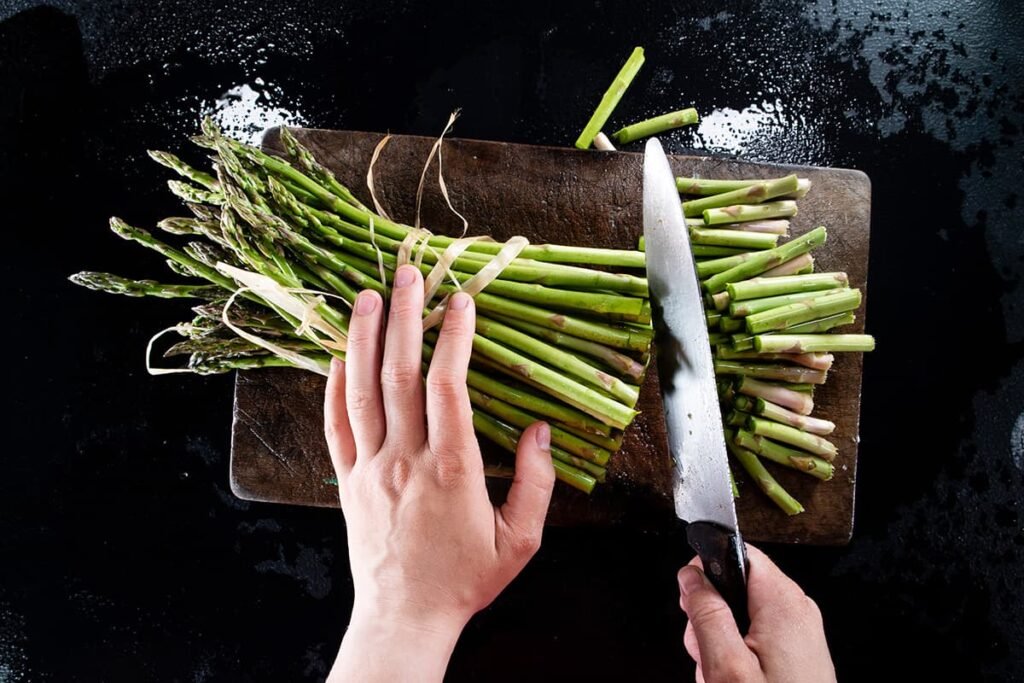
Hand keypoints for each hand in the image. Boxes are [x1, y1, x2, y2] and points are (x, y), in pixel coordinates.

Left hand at [324, 265, 555, 681]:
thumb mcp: (520, 539)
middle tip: (406, 275)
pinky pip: (335, 426)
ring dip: (360, 339)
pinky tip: (336, 356)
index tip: (459, 302)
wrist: (405, 617)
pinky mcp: (348, 481)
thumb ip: (537, 483)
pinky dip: (332, 387)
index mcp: (451, 469)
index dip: (453, 339)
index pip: (449, 387)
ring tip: (364, 296)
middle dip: (403, 318)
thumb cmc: (465, 579)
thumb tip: (541, 431)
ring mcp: (369, 468)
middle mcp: (404, 460)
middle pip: (399, 375)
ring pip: (360, 391)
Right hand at [677, 544, 835, 682]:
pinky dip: (737, 659)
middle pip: (736, 587)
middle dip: (710, 619)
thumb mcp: (725, 666)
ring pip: (741, 618)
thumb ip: (706, 613)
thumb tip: (691, 575)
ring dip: (720, 646)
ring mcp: (800, 635)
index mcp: (783, 602)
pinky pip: (755, 640)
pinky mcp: (797, 655)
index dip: (708, 570)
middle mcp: (797, 611)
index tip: (691, 600)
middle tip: (706, 656)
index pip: (740, 553)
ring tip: (721, 679)